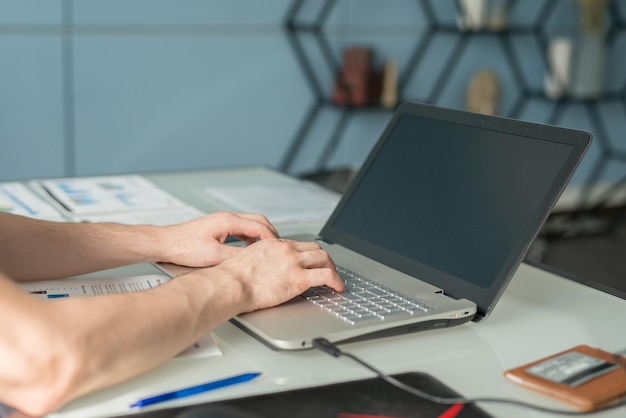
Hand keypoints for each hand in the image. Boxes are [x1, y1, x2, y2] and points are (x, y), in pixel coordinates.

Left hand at [159, 212, 278, 266]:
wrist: (165, 243)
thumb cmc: (183, 247)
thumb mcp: (213, 256)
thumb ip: (236, 256)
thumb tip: (253, 260)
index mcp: (228, 221)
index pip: (260, 226)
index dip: (272, 239)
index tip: (278, 250)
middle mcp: (227, 218)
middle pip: (259, 221)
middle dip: (271, 234)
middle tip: (278, 249)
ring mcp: (223, 221)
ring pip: (251, 224)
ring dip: (261, 236)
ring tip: (267, 250)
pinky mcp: (218, 228)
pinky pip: (242, 229)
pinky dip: (251, 238)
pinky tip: (250, 250)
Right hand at [211, 238, 343, 312]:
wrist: (230, 285)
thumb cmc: (231, 279)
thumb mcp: (245, 261)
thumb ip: (259, 262)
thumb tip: (261, 272)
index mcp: (272, 244)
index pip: (298, 245)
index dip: (308, 254)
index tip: (311, 262)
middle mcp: (286, 249)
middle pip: (315, 248)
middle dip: (325, 259)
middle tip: (328, 269)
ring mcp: (294, 262)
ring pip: (325, 258)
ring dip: (334, 269)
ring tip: (336, 280)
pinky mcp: (299, 278)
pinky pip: (327, 276)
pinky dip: (337, 281)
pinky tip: (338, 288)